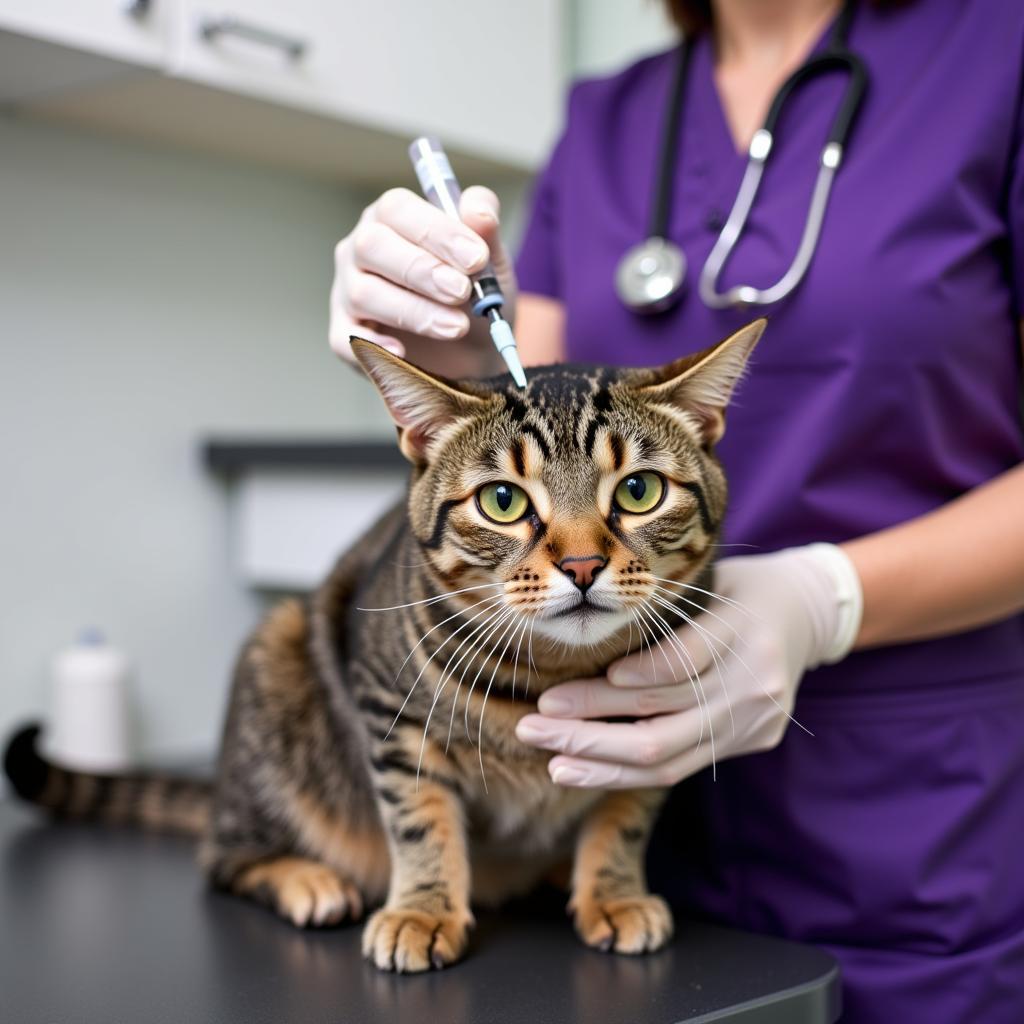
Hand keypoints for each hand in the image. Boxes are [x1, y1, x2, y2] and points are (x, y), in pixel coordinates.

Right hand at [329, 186, 516, 363]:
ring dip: (414, 311)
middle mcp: (361, 248)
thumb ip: (486, 229)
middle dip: (421, 270)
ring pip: (364, 293)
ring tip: (456, 327)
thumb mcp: (489, 261)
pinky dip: (375, 345)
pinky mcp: (345, 332)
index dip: (436, 231)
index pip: (398, 208)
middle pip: (371, 245)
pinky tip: (404, 352)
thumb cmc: (473, 294)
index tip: (476, 258)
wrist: (471, 351)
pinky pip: (347, 337)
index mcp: (392, 217)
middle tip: (462, 292)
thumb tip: (480, 212)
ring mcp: (347, 290)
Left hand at [515, 545, 861, 788]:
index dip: (624, 680)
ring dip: (599, 761)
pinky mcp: (754, 741)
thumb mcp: (707, 578)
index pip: (680, 662)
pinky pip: (680, 766)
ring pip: (668, 756)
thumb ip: (661, 608)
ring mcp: (757, 718)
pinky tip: (580, 770)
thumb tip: (580, 636)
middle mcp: (755, 681)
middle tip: (533, 724)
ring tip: (548, 757)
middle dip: (589, 727)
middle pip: (662, 719)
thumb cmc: (737, 586)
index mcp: (743, 627)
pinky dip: (625, 773)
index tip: (566, 689)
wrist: (807, 611)